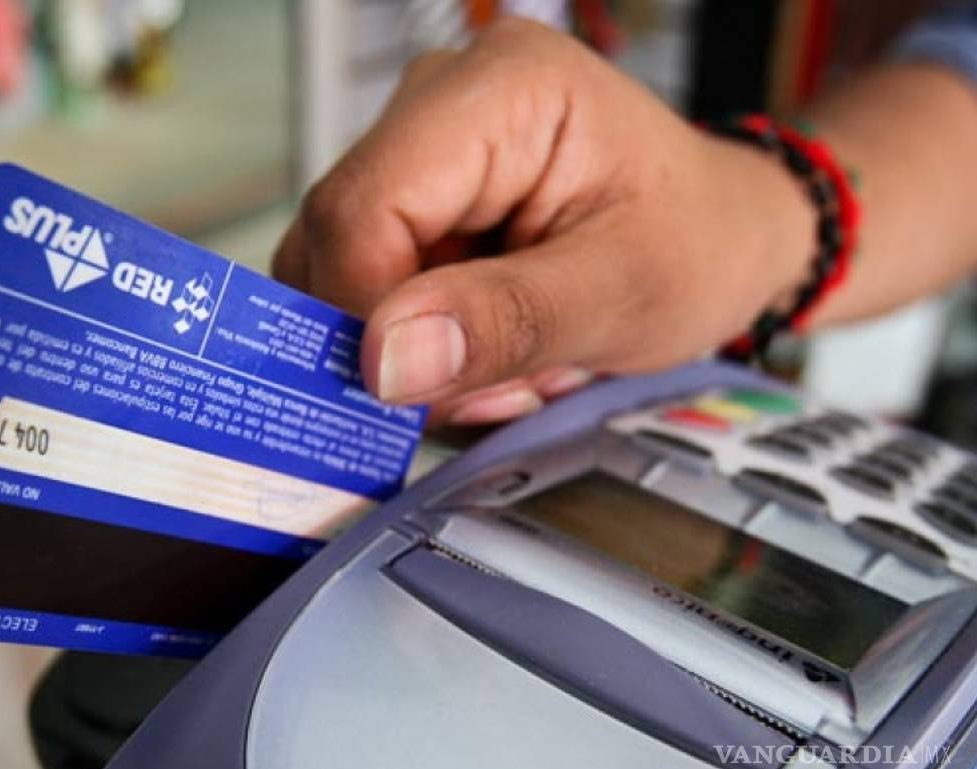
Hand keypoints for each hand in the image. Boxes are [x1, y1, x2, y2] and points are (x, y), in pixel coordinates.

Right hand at [274, 18, 813, 424]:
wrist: (719, 236)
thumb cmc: (697, 243)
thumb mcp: (624, 293)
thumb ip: (506, 321)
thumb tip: (386, 360)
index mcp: (502, 90)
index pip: (362, 208)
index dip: (367, 314)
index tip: (419, 390)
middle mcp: (440, 100)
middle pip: (337, 239)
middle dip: (399, 343)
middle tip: (496, 384)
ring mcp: (420, 150)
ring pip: (341, 273)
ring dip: (413, 352)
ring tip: (511, 366)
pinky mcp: (416, 199)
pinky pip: (369, 288)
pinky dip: (420, 343)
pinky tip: (492, 349)